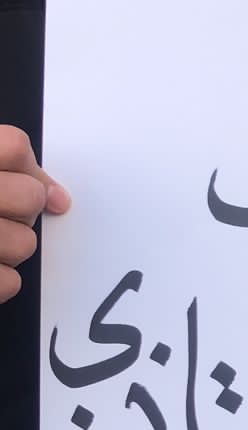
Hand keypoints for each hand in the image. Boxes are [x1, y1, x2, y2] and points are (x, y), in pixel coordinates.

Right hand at [0, 126, 68, 301]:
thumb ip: (10, 171)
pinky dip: (0, 281)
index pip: (14, 147)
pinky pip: (10, 282)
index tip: (23, 180)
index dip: (26, 168)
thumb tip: (58, 199)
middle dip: (24, 209)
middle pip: (28, 196)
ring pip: (25, 244)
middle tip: (3, 214)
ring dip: (11, 248)